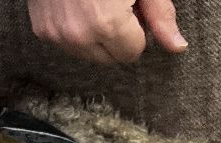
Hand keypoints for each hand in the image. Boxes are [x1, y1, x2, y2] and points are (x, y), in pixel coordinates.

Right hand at [27, 0, 186, 63]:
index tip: (132, 9)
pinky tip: (76, 4)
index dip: (137, 31)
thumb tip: (178, 47)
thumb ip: (159, 15)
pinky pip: (66, 42)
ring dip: (94, 36)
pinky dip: (74, 29)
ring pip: (86, 53)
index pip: (132, 53)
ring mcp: (56, 34)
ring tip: (94, 3)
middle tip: (114, 5)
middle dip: (116, 38)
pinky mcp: (42, 29)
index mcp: (107, 24)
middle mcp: (79, 36)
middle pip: (109, 59)